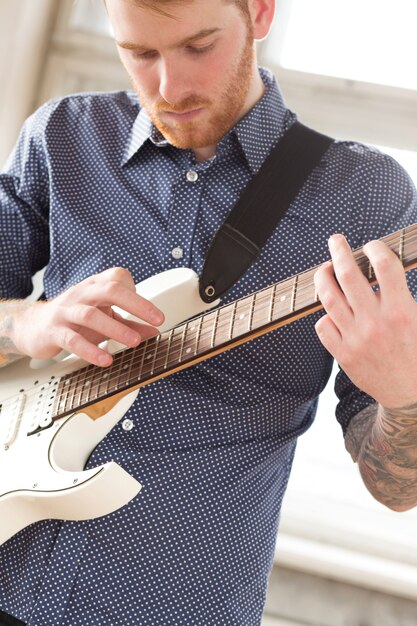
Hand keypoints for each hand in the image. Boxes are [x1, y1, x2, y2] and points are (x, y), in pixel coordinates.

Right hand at [13, 267, 163, 366]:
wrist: (32, 326)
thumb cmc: (73, 320)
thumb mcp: (103, 318)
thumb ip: (128, 324)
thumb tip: (153, 331)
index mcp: (94, 286)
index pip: (118, 277)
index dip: (135, 291)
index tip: (150, 311)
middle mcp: (81, 294)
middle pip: (110, 290)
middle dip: (136, 304)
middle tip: (157, 319)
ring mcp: (66, 312)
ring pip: (90, 315)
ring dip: (115, 328)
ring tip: (134, 342)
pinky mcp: (54, 331)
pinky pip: (72, 340)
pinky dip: (90, 350)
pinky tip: (105, 359)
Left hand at [314, 234, 416, 407]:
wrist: (409, 395)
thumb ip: (403, 297)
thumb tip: (387, 269)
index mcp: (402, 312)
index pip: (385, 266)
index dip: (376, 248)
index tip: (371, 245)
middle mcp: (376, 323)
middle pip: (349, 275)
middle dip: (339, 251)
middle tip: (335, 240)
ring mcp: (356, 339)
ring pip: (329, 298)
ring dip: (323, 277)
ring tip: (325, 268)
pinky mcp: (343, 354)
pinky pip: (323, 325)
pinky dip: (325, 313)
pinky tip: (331, 309)